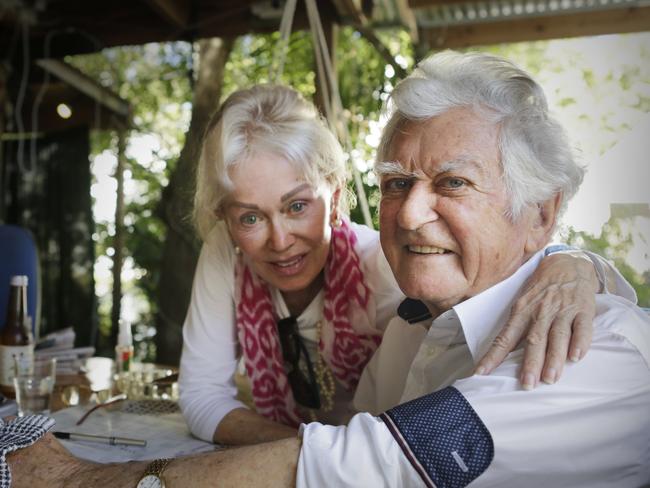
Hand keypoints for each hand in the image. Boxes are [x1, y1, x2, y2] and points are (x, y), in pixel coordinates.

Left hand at [475, 252, 598, 388]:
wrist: (567, 262)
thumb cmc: (541, 289)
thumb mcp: (523, 302)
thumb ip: (517, 327)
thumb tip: (504, 354)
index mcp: (521, 311)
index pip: (504, 338)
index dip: (493, 356)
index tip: (482, 373)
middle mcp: (540, 311)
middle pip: (533, 340)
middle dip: (530, 363)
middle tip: (527, 384)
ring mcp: (562, 310)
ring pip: (557, 336)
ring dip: (554, 358)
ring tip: (550, 378)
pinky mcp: (583, 309)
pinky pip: (582, 327)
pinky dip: (580, 342)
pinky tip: (576, 356)